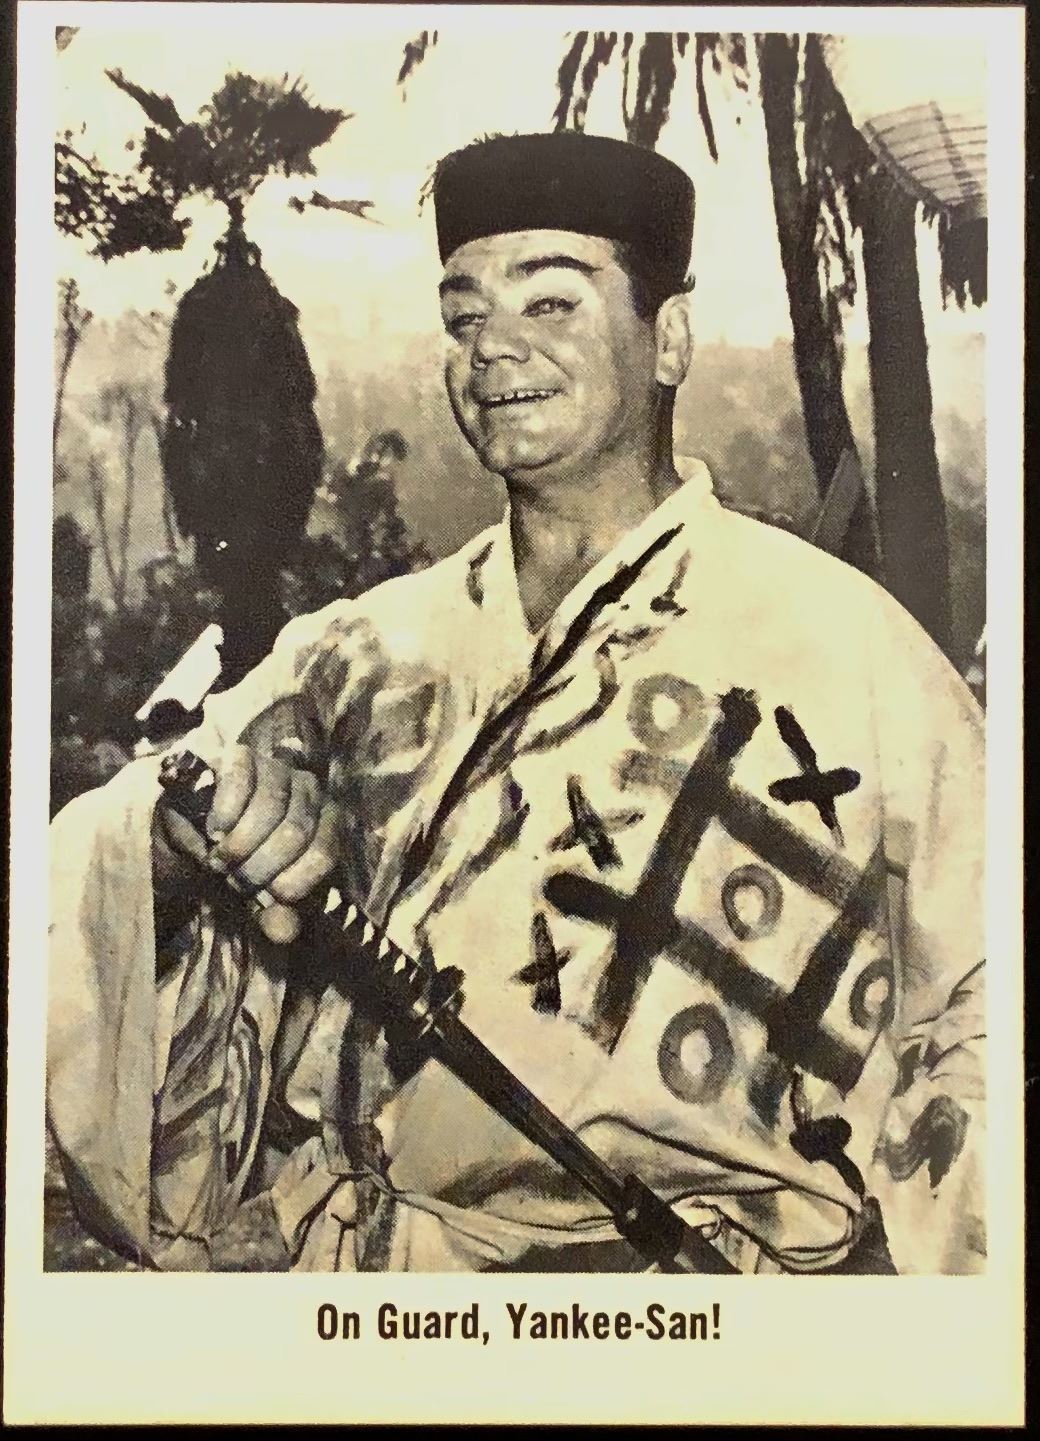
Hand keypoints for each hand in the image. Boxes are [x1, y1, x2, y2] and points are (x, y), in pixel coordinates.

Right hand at [154, 742, 339, 943]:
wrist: (200, 835)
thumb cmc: (243, 865)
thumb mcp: (261, 898)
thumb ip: (275, 915)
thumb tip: (283, 931)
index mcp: (328, 822)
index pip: (325, 853)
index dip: (293, 881)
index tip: (267, 896)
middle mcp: (311, 790)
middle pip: (295, 833)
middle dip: (258, 867)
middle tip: (234, 880)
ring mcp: (278, 769)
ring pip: (269, 810)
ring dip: (238, 844)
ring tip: (220, 860)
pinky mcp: (244, 756)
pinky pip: (240, 781)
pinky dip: (225, 812)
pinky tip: (215, 829)